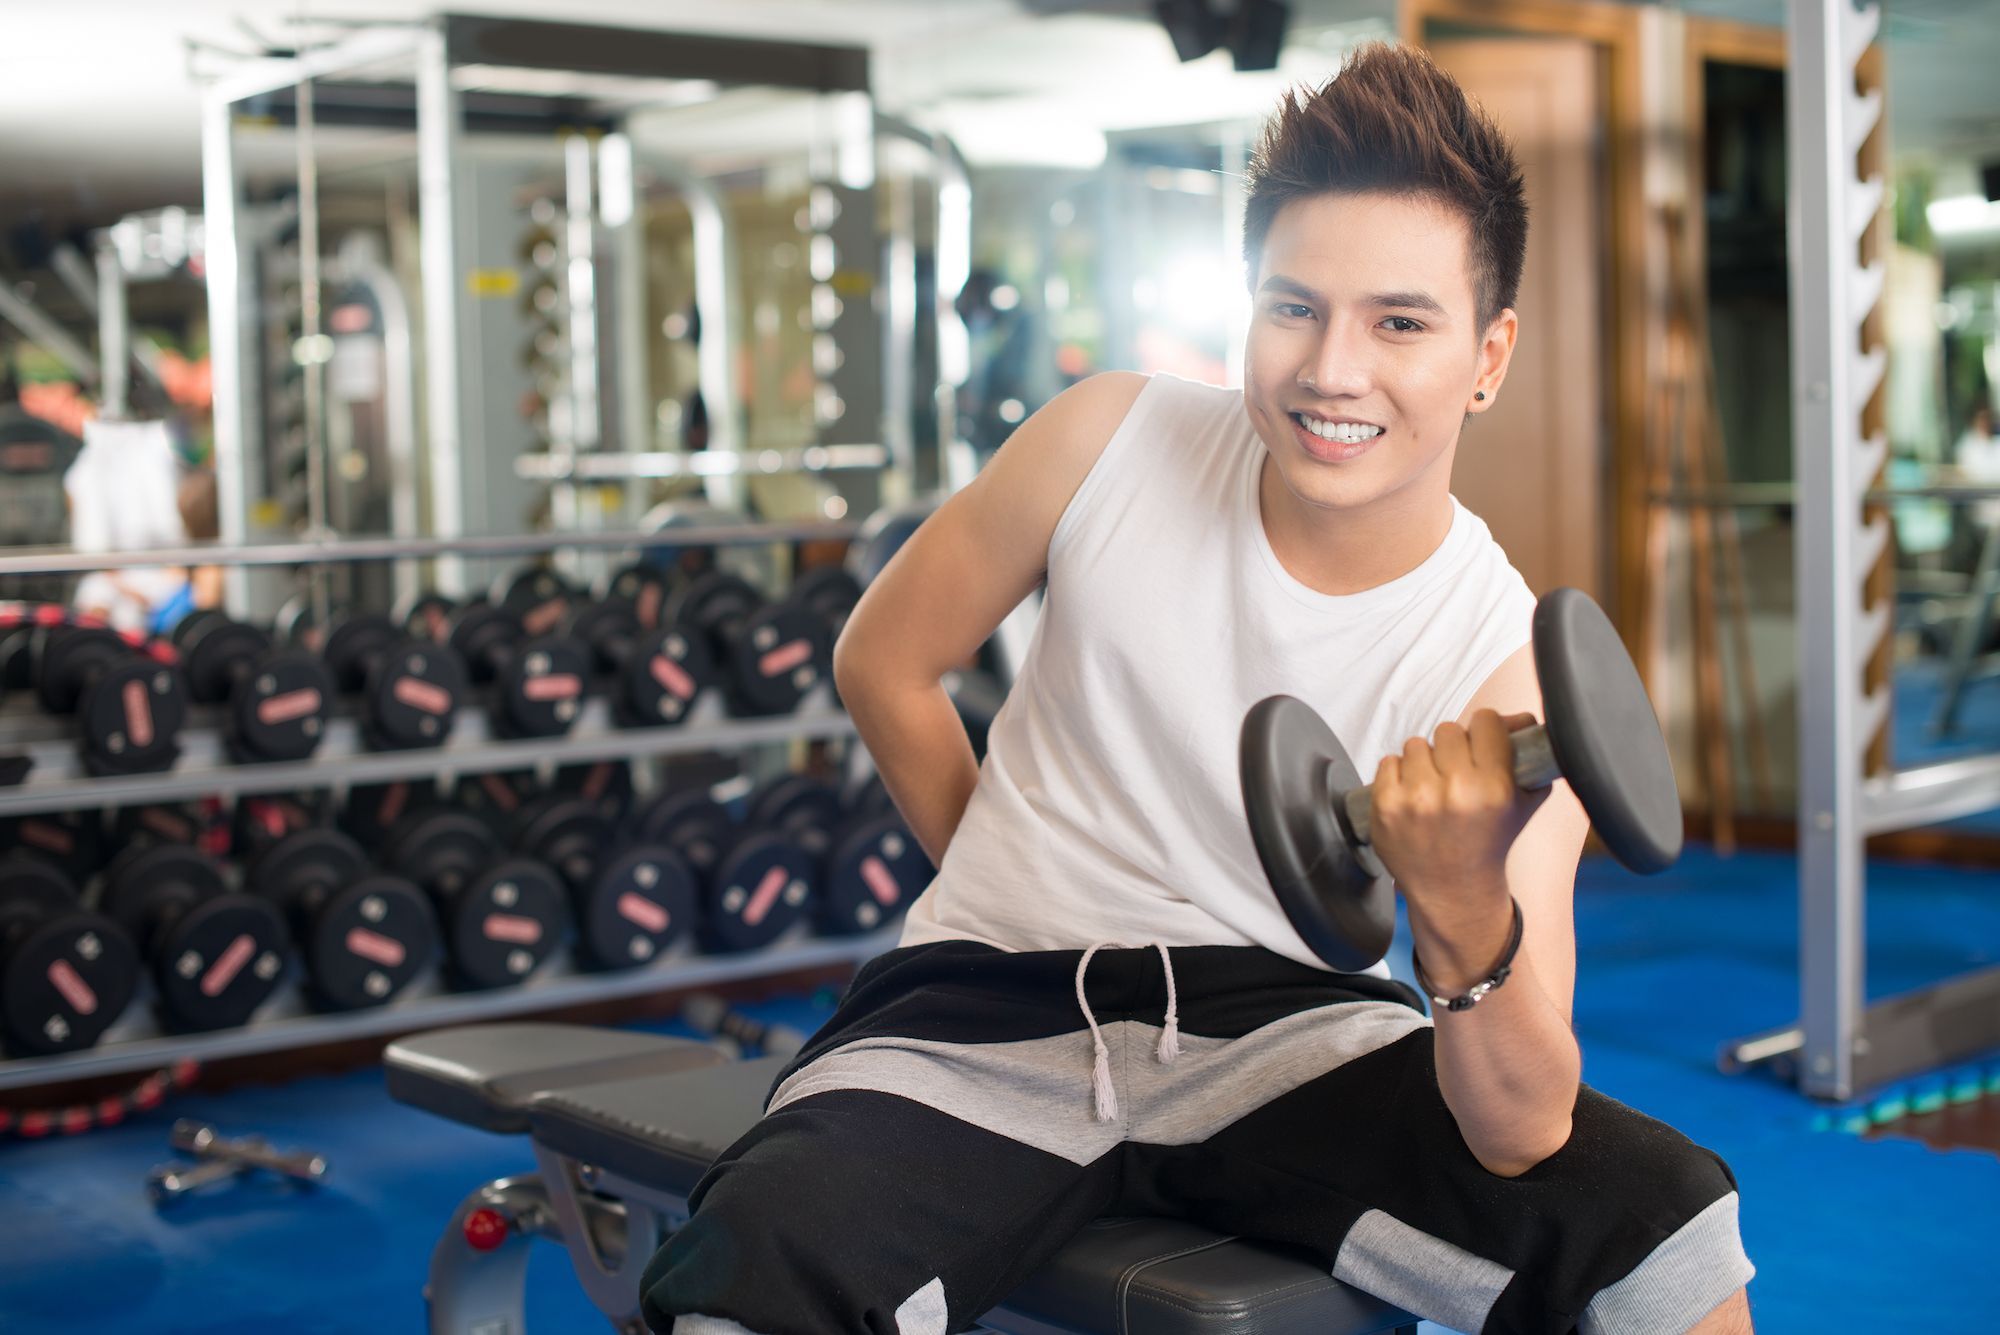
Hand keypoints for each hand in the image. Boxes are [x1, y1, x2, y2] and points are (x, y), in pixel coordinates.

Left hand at [1368, 711, 1547, 923]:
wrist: (1454, 891)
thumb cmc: (1489, 841)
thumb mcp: (1522, 801)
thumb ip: (1525, 754)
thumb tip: (1520, 717)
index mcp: (1494, 787)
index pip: (1485, 721)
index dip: (1485, 730)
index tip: (1482, 744)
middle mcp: (1456, 792)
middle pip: (1448, 730)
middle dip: (1452, 748)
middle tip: (1455, 772)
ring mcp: (1416, 799)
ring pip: (1416, 744)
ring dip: (1423, 761)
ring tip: (1433, 787)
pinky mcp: (1385, 807)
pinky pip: (1388, 762)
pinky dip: (1397, 775)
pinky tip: (1412, 797)